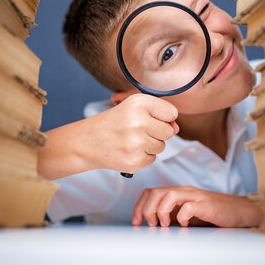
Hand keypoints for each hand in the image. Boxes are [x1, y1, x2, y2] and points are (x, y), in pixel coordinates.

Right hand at [38, 94, 178, 178]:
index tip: (148, 118)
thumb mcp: (133, 107)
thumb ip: (159, 113)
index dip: (162, 118)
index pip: (171, 113)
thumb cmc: (113, 122)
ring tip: (131, 140)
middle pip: (168, 132)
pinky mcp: (134, 161)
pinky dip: (142, 157)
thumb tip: (176, 129)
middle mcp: (139, 121)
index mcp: (139, 103)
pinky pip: (152, 159)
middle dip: (157, 133)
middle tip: (137, 131)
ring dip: (149, 145)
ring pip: (161, 146)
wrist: (87, 142)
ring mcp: (136, 143)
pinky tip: (128, 150)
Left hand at [132, 185, 262, 227]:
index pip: (150, 192)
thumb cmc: (211, 215)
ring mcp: (195, 196)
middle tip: (151, 225)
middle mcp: (184, 191)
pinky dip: (182, 217)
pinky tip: (184, 225)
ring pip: (169, 195)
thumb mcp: (186, 215)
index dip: (139, 206)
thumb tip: (150, 226)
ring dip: (161, 211)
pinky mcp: (207, 205)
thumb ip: (170, 216)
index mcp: (176, 193)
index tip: (136, 223)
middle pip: (156, 192)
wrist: (238, 212)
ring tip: (163, 225)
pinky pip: (189, 207)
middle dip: (147, 210)